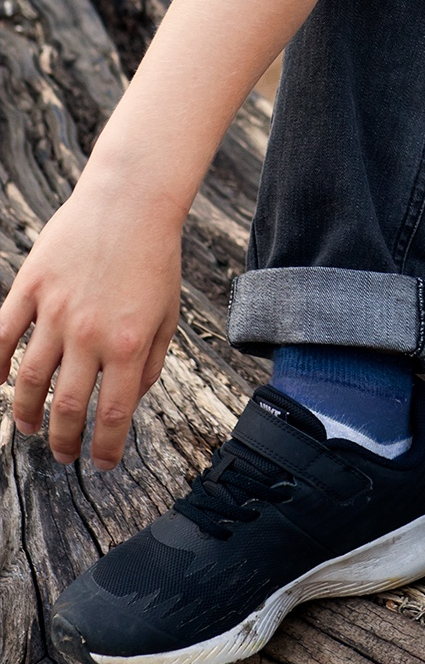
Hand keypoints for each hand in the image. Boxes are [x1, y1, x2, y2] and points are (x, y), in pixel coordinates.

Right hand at [0, 178, 180, 469]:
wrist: (132, 200)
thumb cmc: (155, 257)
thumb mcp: (168, 314)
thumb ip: (152, 363)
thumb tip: (129, 404)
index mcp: (130, 344)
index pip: (113, 415)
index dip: (105, 448)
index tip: (101, 464)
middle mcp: (90, 333)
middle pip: (67, 406)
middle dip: (63, 440)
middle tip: (62, 453)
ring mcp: (56, 311)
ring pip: (31, 379)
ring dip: (28, 412)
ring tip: (30, 427)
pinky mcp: (31, 287)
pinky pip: (2, 335)